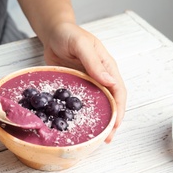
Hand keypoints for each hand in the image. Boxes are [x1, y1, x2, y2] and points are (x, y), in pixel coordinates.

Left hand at [43, 22, 126, 142]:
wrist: (53, 33)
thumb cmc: (69, 34)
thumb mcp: (81, 45)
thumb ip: (94, 62)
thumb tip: (110, 82)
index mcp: (107, 66)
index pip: (118, 90)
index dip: (120, 108)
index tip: (116, 124)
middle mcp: (100, 76)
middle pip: (111, 101)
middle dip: (112, 120)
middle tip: (107, 139)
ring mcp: (88, 82)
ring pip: (98, 104)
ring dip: (100, 120)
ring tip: (98, 138)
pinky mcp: (76, 85)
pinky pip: (82, 102)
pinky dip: (84, 114)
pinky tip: (80, 123)